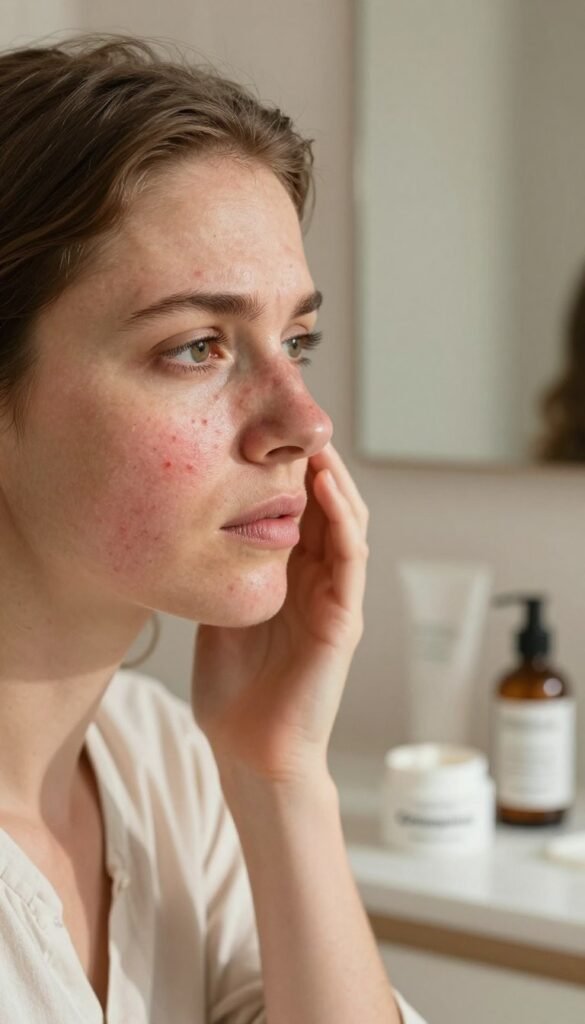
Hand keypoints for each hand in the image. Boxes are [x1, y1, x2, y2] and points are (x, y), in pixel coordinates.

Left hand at [190, 443, 368, 787]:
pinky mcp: (342, 621)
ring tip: (313, 439)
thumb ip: (222, 566)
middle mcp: (318, 578)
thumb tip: (192, 515)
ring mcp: (334, 598)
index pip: (298, 505)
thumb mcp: (220, 606)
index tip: (265, 421)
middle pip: (325, 503)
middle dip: (313, 458)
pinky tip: (327, 488)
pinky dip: (344, 521)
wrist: (250, 748)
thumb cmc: (234, 685)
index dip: (287, 464)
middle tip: (295, 415)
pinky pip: (350, 560)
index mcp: (290, 573)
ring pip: (346, 521)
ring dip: (333, 478)